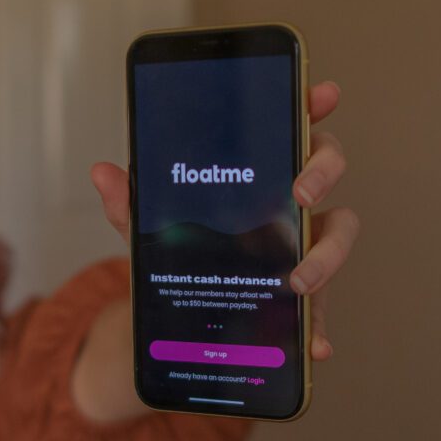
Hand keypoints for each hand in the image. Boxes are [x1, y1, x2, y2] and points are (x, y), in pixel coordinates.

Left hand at [90, 80, 358, 362]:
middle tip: (301, 191)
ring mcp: (303, 246)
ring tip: (297, 282)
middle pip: (327, 169)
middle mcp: (289, 204)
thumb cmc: (177, 253)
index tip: (321, 92)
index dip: (311, 106)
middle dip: (323, 170)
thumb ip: (131, 204)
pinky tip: (317, 347)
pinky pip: (321, 312)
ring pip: (339, 234)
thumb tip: (101, 173)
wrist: (176, 316)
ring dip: (327, 255)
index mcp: (258, 175)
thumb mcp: (151, 228)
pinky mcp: (303, 296)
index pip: (290, 129)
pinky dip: (320, 330)